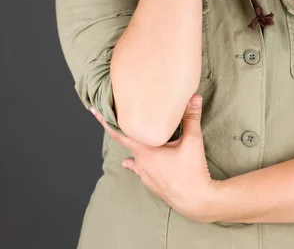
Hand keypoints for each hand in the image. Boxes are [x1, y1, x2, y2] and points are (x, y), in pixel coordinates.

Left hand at [89, 94, 217, 222]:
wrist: (196, 201)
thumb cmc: (192, 172)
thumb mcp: (192, 141)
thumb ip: (191, 117)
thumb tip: (194, 96)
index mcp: (146, 150)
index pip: (119, 132)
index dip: (106, 120)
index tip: (93, 109)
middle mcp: (141, 162)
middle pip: (125, 140)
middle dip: (119, 127)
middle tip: (112, 113)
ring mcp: (145, 174)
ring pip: (132, 154)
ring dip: (130, 144)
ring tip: (128, 133)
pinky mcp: (151, 183)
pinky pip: (138, 168)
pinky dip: (134, 161)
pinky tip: (129, 162)